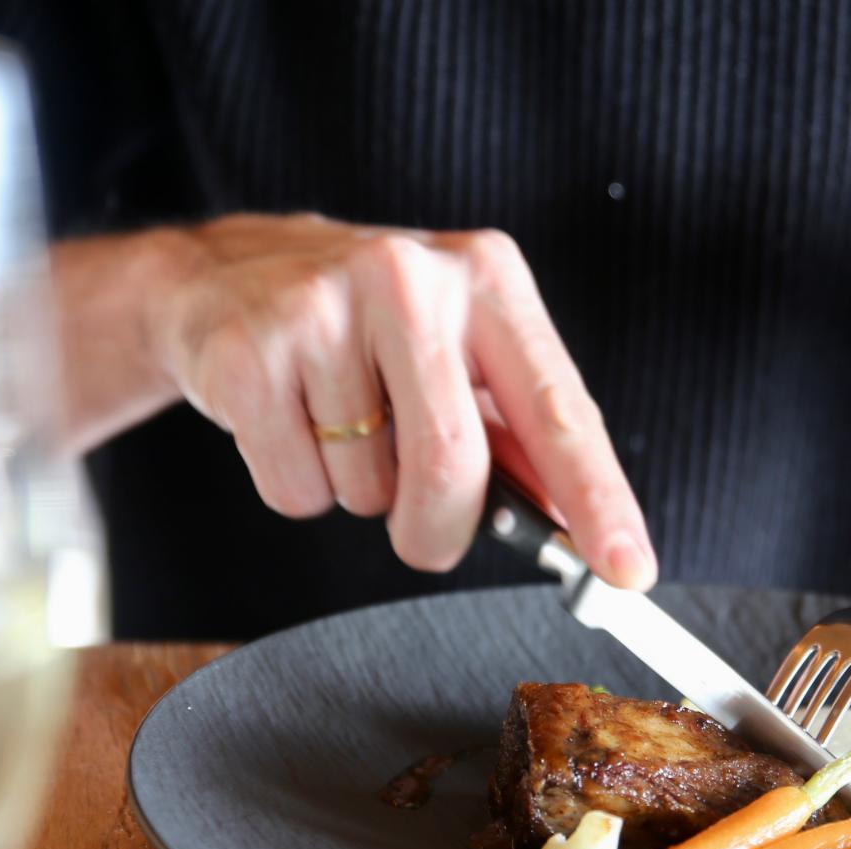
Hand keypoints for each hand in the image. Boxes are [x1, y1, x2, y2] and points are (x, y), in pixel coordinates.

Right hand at [140, 213, 656, 586]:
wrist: (223, 276)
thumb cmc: (367, 329)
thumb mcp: (458, 352)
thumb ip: (519, 434)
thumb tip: (573, 524)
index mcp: (486, 278)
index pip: (558, 410)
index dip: (598, 500)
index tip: (627, 570)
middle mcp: (409, 277)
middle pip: (451, 465)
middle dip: (439, 530)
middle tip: (424, 533)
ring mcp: (322, 309)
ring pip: (366, 490)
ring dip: (359, 493)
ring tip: (336, 424)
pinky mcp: (250, 353)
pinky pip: (296, 490)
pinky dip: (299, 487)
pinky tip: (290, 420)